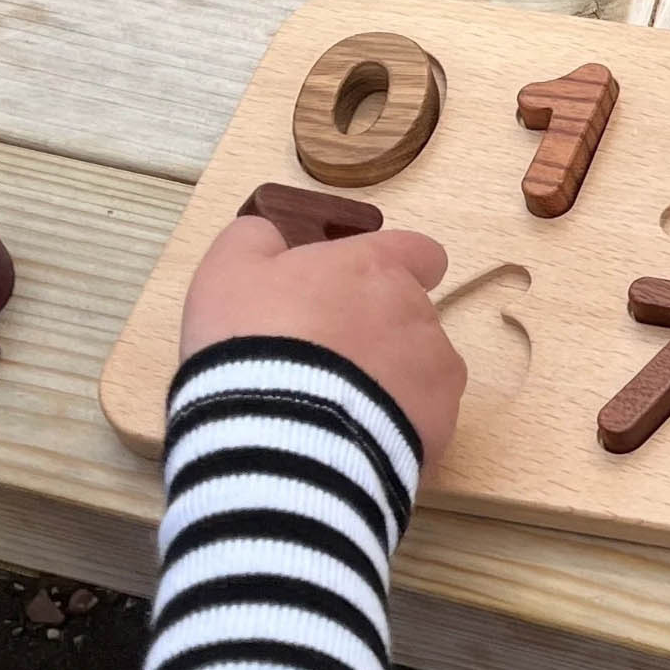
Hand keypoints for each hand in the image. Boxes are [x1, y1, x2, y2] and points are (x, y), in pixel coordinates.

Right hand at [179, 217, 467, 462]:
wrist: (278, 431)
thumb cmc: (254, 339)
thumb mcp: (228, 271)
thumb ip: (256, 239)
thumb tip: (271, 234)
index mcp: (377, 268)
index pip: (420, 253)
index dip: (397, 269)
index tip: (367, 289)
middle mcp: (418, 312)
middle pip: (410, 316)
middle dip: (376, 332)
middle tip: (324, 359)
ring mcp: (436, 371)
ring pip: (421, 369)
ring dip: (389, 379)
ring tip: (336, 405)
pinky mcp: (441, 423)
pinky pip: (423, 417)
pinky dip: (397, 423)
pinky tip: (354, 435)